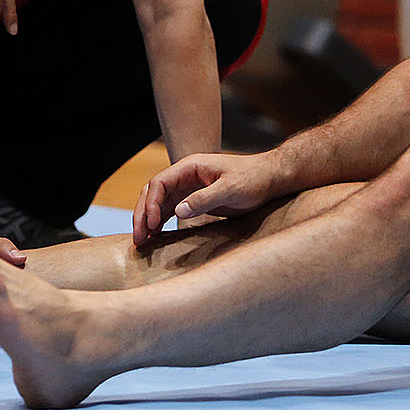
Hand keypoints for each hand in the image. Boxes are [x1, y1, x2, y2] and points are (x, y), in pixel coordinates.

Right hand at [133, 152, 280, 245]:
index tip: (151, 225)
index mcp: (190, 167)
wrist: (271, 178)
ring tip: (142, 243)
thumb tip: (177, 212)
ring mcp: (188, 187)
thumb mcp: (230, 190)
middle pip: (153, 193)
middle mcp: (185, 175)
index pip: (159, 183)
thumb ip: (204, 199)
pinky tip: (156, 238)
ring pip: (159, 203)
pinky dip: (160, 223)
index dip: (151, 204)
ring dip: (148, 221)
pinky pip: (170, 211)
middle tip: (138, 239)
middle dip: (142, 215)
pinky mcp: (195, 199)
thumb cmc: (253, 179)